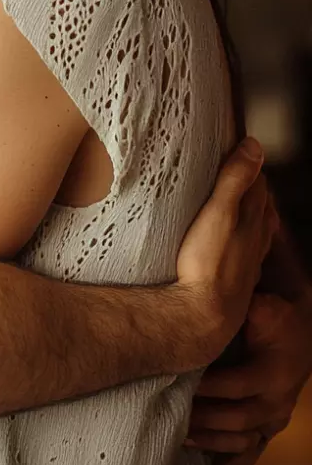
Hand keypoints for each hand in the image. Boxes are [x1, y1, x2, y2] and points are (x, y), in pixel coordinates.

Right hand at [175, 138, 276, 366]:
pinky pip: (246, 252)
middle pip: (260, 206)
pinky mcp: (238, 280)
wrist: (204, 317)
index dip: (250, 165)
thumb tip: (254, 146)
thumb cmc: (208, 264)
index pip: (259, 184)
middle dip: (252, 187)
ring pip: (257, 230)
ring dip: (251, 214)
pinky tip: (234, 245)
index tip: (238, 149)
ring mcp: (248, 261)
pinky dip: (243, 240)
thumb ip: (235, 180)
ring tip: (239, 203)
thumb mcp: (218, 213)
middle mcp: (256, 239)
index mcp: (253, 219)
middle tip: (236, 169)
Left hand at [188, 288, 311, 464]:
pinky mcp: (269, 426)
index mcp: (273, 373)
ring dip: (212, 444)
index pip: (235, 386)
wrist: (301, 329)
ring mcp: (274, 418)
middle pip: (237, 420)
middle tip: (172, 418)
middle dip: (204, 420)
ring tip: (181, 441)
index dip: (207, 389)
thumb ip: (241, 307)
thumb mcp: (263, 306)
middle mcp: (277, 401)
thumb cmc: (275, 313)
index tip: (178, 384)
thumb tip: (212, 303)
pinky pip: (253, 453)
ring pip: (243, 441)